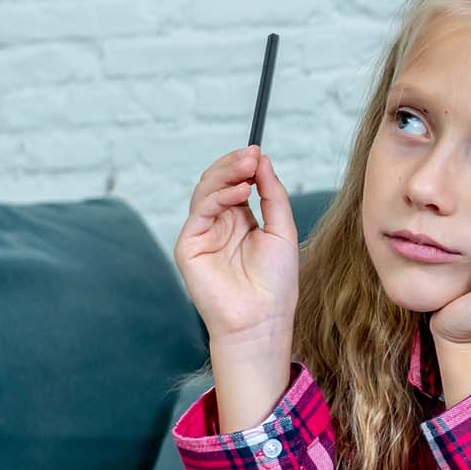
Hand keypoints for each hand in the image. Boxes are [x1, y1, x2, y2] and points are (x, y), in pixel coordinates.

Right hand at [174, 145, 298, 346]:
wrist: (262, 318)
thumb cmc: (275, 282)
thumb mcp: (282, 230)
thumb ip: (273, 195)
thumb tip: (263, 160)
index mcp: (240, 220)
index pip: (235, 182)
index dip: (244, 166)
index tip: (258, 151)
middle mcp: (218, 223)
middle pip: (217, 182)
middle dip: (233, 165)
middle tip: (251, 154)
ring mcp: (202, 233)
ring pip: (205, 192)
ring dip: (225, 175)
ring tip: (247, 168)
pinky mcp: (188, 245)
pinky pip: (200, 212)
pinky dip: (218, 197)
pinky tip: (238, 192)